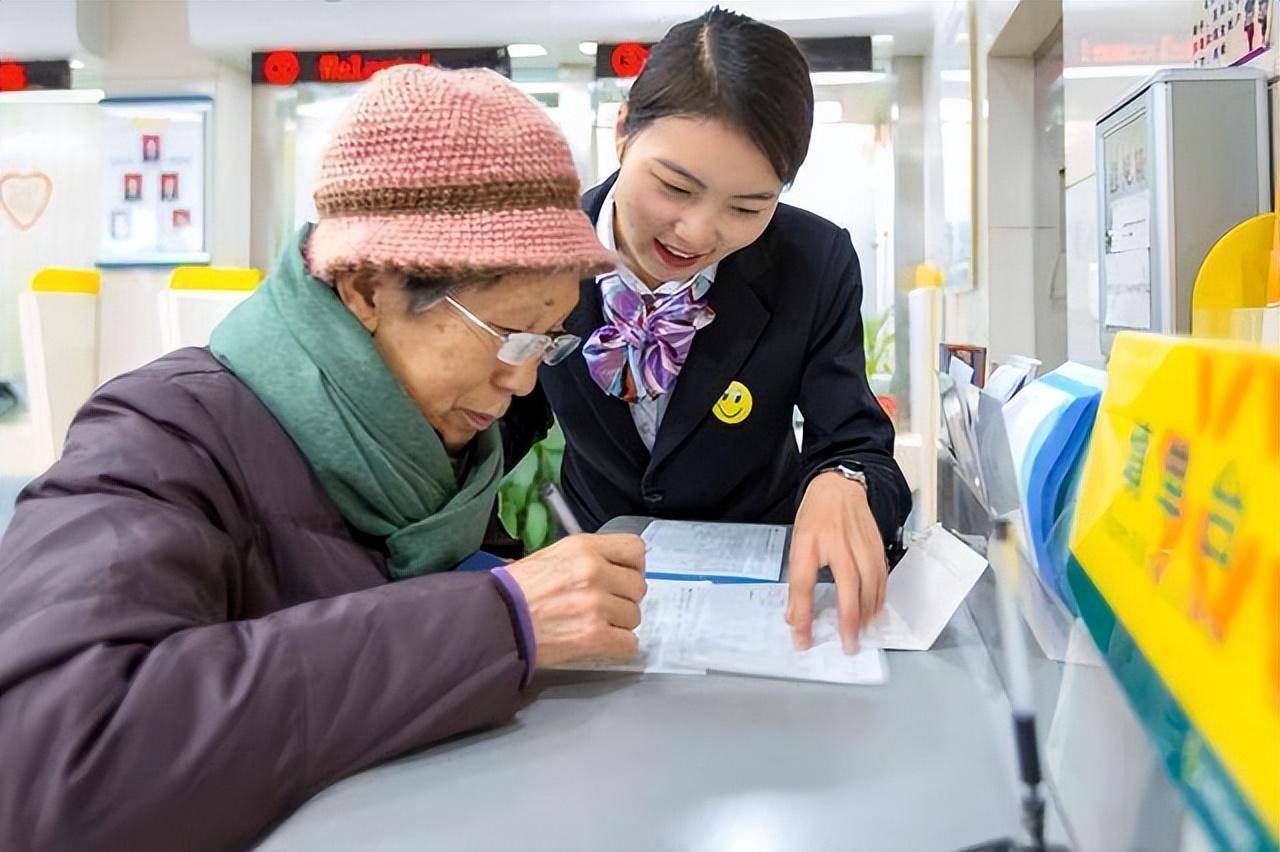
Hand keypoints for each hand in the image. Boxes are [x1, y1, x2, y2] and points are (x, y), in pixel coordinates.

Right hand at [505, 533, 646, 667]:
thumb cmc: (516, 591)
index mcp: (584, 548)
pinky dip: (618, 648)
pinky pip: (629, 644)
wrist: (494, 622)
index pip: (636, 549)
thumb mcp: (552, 555)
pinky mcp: (594, 636)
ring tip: (592, 624)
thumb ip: (587, 558)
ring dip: (618, 624)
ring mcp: (596, 605)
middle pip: (638, 587)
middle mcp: (594, 572)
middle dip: (623, 598)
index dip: (632, 566)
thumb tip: (615, 567)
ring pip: (634, 617)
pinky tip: (599, 643)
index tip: (623, 576)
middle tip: (602, 606)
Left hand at [786, 472, 885, 652]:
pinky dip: (879, 599)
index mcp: (810, 542)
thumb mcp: (798, 544)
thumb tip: (794, 617)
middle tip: (847, 645)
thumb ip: (797, 581)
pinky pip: (881, 577)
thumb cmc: (816, 517)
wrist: (840, 487)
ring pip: (871, 584)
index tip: (802, 639)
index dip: (803, 614)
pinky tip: (874, 612)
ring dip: (867, 613)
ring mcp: (862, 544)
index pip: (804, 584)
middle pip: (848, 586)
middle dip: (848, 620)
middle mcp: (839, 543)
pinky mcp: (877, 546)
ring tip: (861, 633)